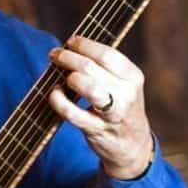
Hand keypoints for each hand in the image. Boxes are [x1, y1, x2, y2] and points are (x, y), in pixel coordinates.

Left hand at [48, 36, 153, 178]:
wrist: (132, 146)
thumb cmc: (121, 108)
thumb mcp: (124, 85)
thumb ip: (105, 68)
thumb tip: (73, 47)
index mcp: (133, 77)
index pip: (106, 54)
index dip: (84, 45)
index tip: (70, 42)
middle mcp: (126, 94)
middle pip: (91, 67)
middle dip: (68, 57)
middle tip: (55, 54)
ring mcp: (112, 113)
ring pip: (86, 86)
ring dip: (67, 76)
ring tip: (57, 72)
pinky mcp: (96, 130)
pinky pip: (71, 112)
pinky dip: (58, 100)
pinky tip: (54, 93)